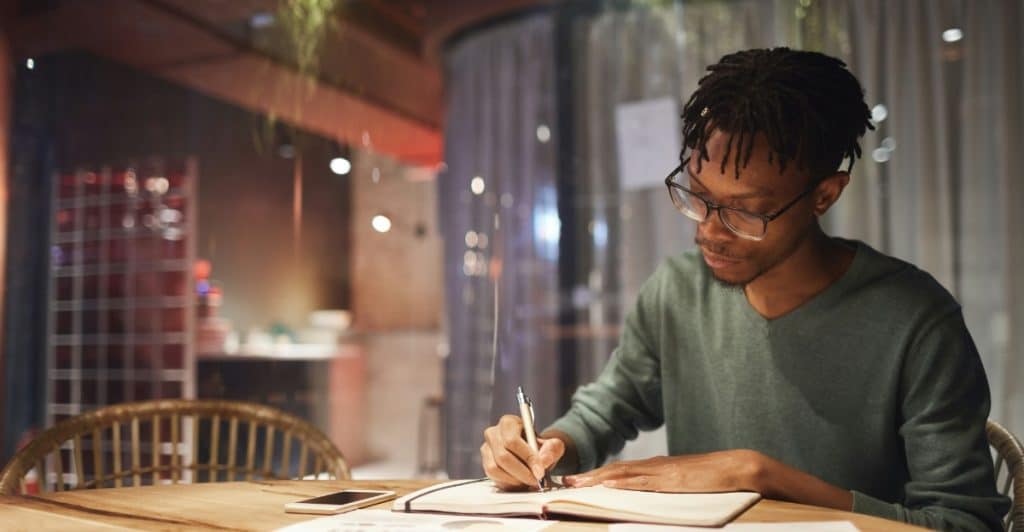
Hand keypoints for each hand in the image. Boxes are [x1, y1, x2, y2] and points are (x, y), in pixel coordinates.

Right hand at [481, 415, 564, 490]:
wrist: (532, 455)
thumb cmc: (540, 448)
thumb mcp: (552, 445)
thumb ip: (551, 450)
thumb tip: (543, 462)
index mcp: (508, 422)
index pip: (513, 441)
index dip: (527, 458)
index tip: (540, 472)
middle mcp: (493, 433)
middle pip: (502, 456)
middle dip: (521, 472)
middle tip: (535, 481)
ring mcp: (486, 448)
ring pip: (495, 468)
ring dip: (514, 479)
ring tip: (528, 481)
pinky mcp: (484, 462)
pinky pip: (492, 476)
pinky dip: (507, 482)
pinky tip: (519, 482)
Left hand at [563, 449, 765, 492]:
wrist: (736, 467)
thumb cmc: (712, 479)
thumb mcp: (682, 484)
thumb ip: (662, 487)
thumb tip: (643, 497)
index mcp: (655, 468)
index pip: (618, 472)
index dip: (594, 476)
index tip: (574, 481)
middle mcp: (654, 466)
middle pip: (614, 471)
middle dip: (588, 477)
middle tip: (563, 483)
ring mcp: (662, 472)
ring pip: (622, 475)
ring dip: (597, 480)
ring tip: (576, 485)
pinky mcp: (672, 480)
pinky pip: (643, 482)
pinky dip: (623, 484)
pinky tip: (608, 487)